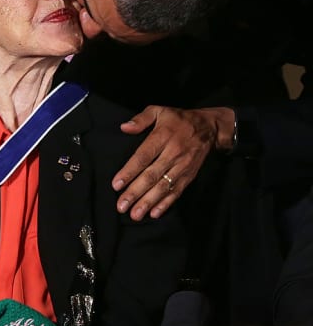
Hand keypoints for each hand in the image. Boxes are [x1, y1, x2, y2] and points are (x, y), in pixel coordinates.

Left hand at [112, 105, 235, 219]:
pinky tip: (154, 213)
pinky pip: (177, 191)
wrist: (209, 127)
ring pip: (163, 187)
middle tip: (121, 206)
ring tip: (135, 215)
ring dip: (148, 202)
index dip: (129, 171)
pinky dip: (166, 203)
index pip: (143, 156)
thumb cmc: (178, 119)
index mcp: (162, 136)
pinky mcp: (189, 175)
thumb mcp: (159, 111)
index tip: (116, 184)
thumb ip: (141, 119)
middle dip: (135, 192)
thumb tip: (124, 127)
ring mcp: (182, 166)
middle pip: (151, 175)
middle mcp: (173, 153)